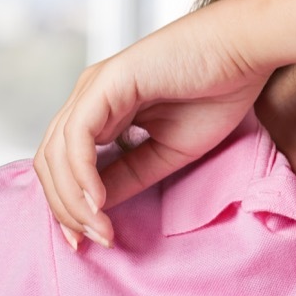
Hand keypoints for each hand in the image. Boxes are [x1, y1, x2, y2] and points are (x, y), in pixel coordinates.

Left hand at [33, 8, 269, 248]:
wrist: (244, 51)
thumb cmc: (217, 90)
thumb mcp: (168, 150)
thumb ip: (129, 174)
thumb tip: (96, 207)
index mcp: (101, 109)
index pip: (63, 163)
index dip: (68, 206)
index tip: (92, 241)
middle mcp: (88, 96)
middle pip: (50, 162)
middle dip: (64, 210)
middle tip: (91, 243)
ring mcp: (94, 86)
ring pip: (56, 153)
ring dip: (73, 200)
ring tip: (100, 230)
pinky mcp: (106, 82)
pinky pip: (77, 137)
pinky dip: (81, 175)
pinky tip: (99, 203)